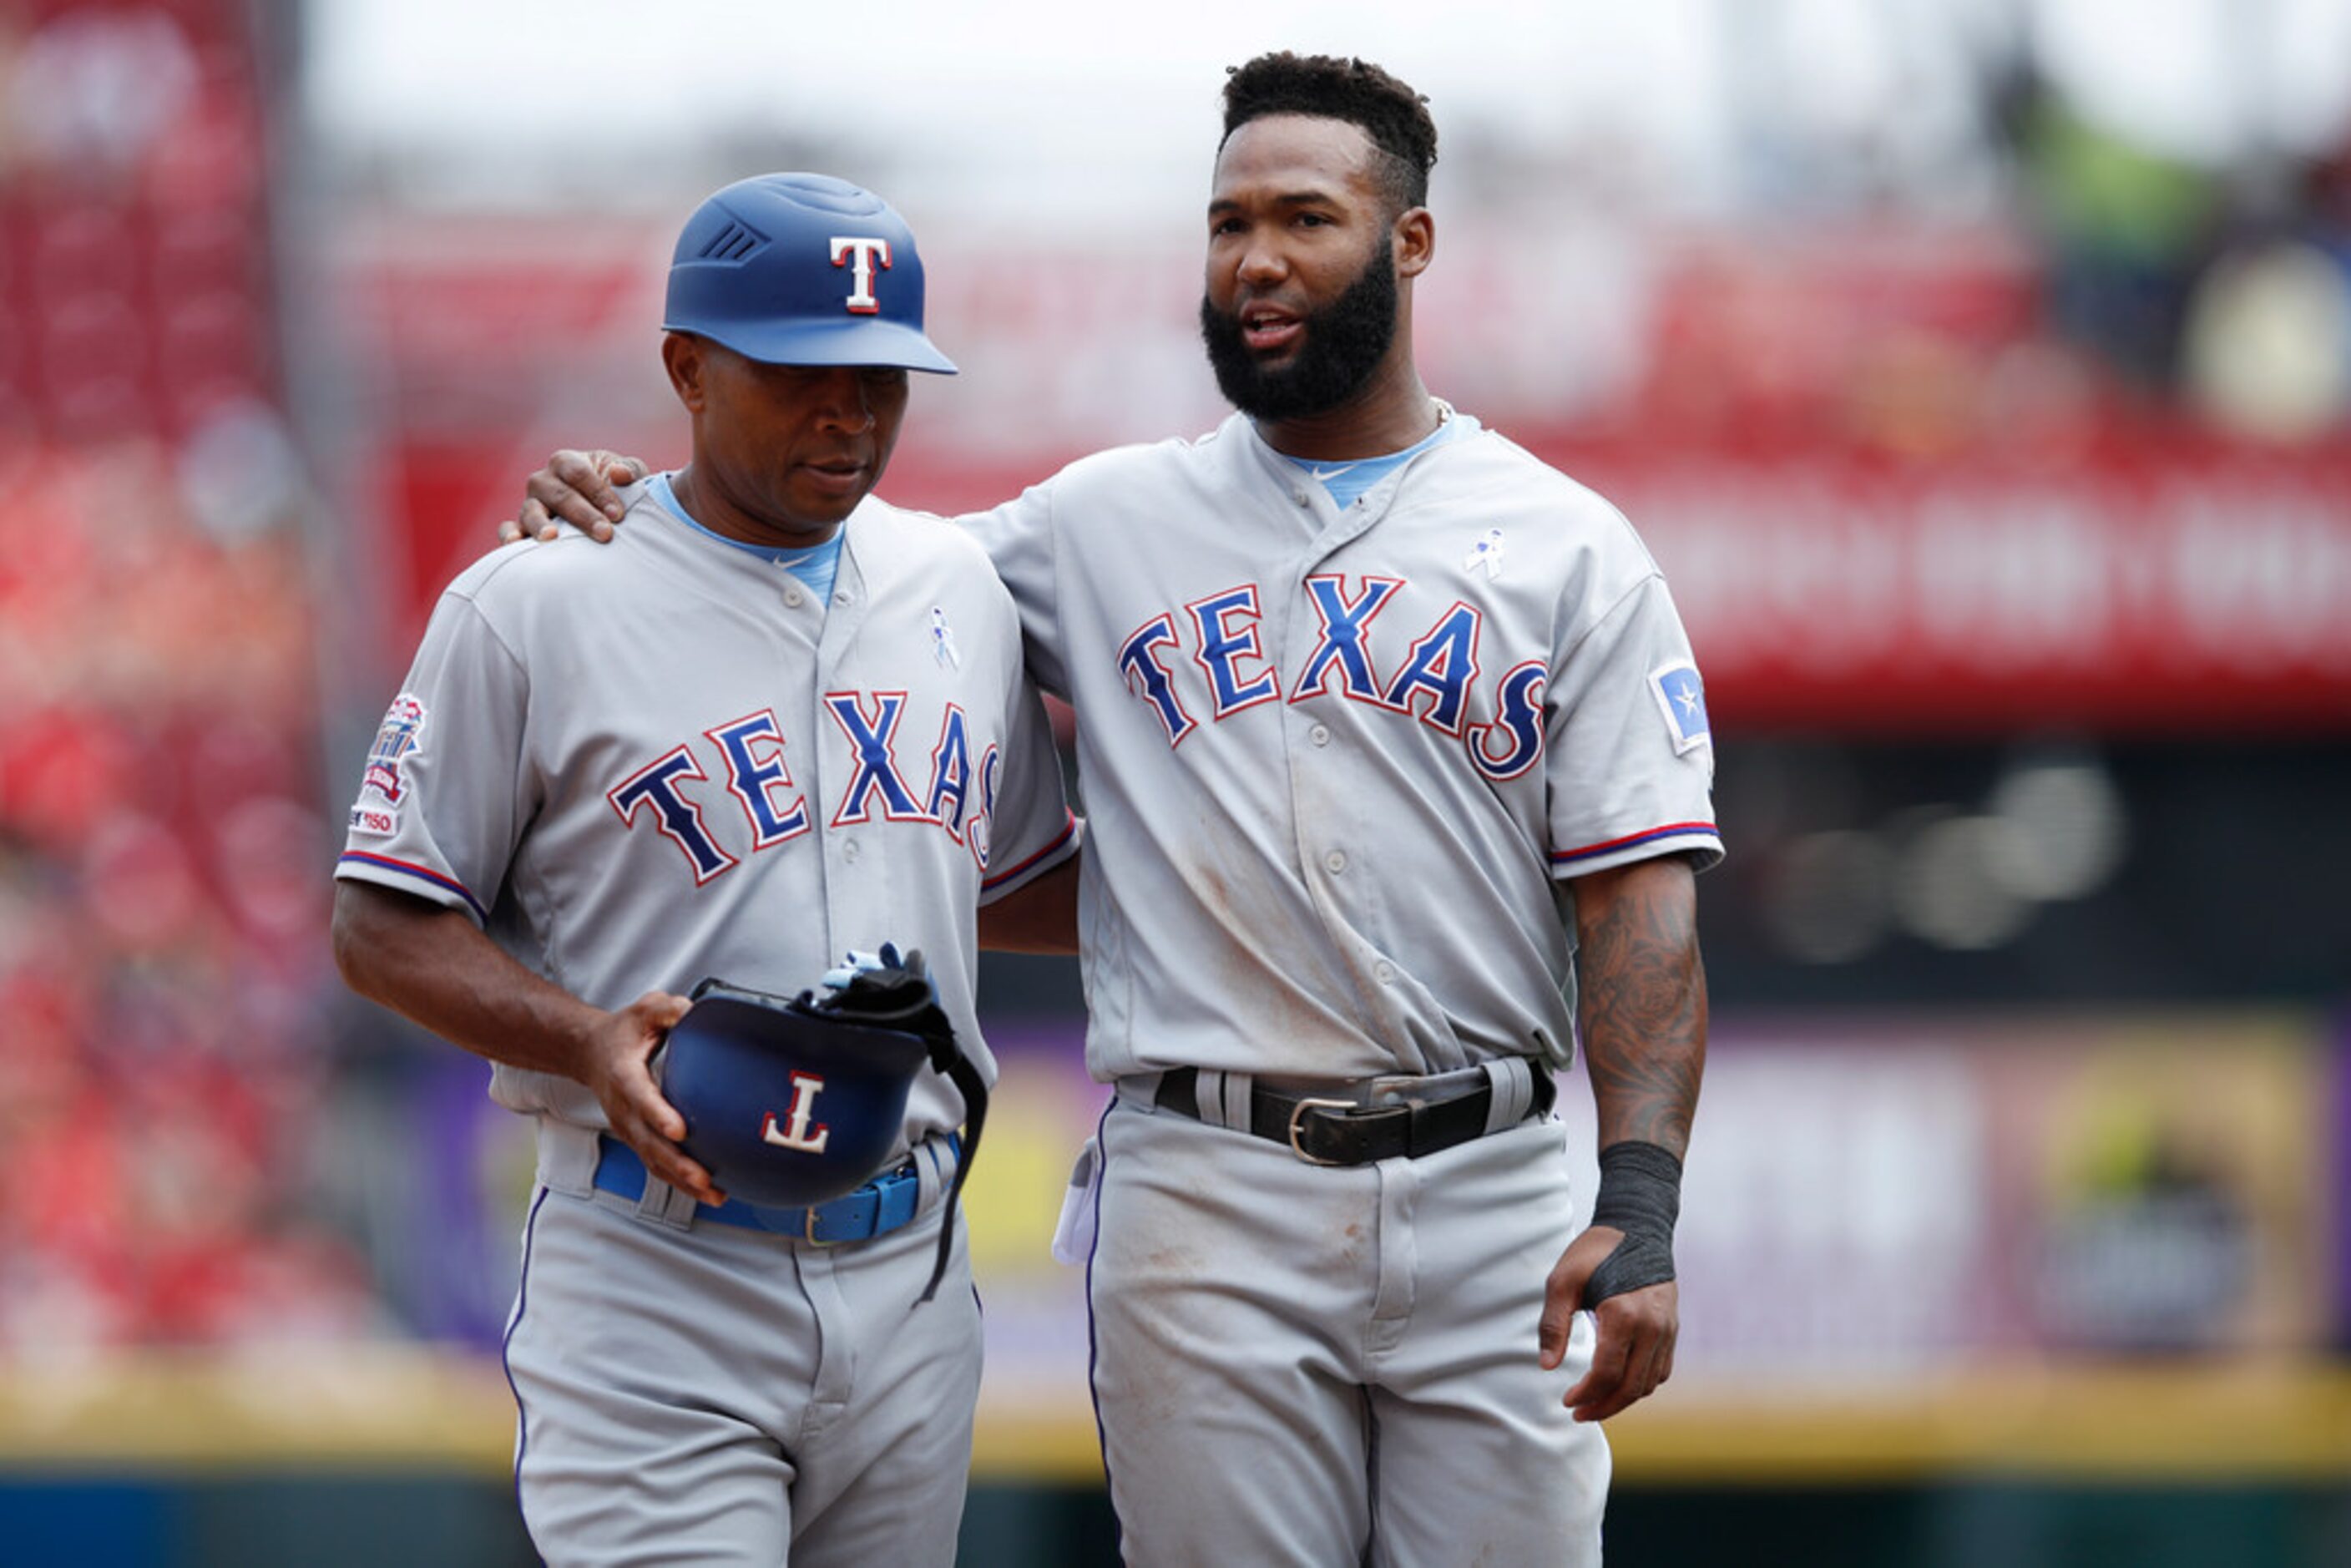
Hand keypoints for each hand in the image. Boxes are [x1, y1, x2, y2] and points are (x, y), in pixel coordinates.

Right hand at [501, 449, 649, 544]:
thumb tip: (619, 474)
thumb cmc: (616, 491)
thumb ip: (630, 471)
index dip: (599, 492)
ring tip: (552, 537)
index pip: (578, 473)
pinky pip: (508, 529)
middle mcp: (543, 481)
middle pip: (559, 495)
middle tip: (605, 534)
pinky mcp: (522, 527)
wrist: (605, 516)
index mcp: (565, 462)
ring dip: (541, 525)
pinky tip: (516, 544)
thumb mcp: (629, 477)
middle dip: (583, 515)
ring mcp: (530, 504)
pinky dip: (509, 535)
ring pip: (531, 511)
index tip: (619, 515)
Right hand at [581, 989, 724, 1204]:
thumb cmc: (623, 1032)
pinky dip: (680, 1183)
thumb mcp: (643, 1010)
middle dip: (677, 1163)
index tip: (679, 1129)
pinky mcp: (637, 1140)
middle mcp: (624, 1109)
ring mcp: (629, 1129)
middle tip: (705, 1177)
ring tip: (714, 1194)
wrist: (590, 1053)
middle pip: (649, 1142)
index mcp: (624, 1076)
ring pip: (653, 1161)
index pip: (640, 1098)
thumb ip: (667, 1009)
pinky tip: (708, 1192)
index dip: (658, 1114)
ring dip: (682, 1181)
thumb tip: (694, 1012)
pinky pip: (657, 1166)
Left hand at [1540, 1224, 1678, 1422]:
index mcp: (1623, 1314)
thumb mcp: (1563, 1281)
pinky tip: (1619, 1383)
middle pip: (1631, 1387)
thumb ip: (1553, 1325)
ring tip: (1595, 1402)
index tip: (1567, 1401)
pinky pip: (1661, 1370)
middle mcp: (1652, 1326)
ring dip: (1622, 1399)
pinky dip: (1641, 1384)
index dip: (1586, 1394)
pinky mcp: (1673, 1329)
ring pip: (1649, 1383)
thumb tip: (1547, 1366)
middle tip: (1579, 1413)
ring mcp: (1667, 1329)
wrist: (1638, 1227)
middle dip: (1604, 1406)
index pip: (1607, 1372)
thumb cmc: (1596, 1252)